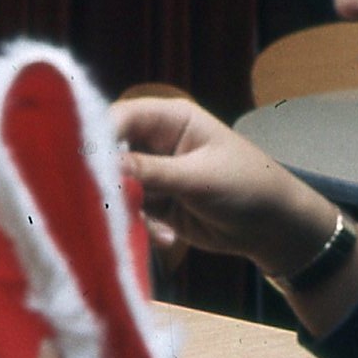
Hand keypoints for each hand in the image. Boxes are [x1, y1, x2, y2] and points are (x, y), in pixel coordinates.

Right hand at [110, 95, 331, 277]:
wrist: (273, 228)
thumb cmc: (246, 187)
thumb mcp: (199, 177)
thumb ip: (152, 171)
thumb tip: (104, 165)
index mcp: (170, 118)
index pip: (119, 118)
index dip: (97, 138)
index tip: (84, 168)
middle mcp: (155, 141)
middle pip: (110, 153)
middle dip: (110, 182)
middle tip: (113, 206)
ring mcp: (153, 173)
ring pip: (117, 187)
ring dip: (128, 211)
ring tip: (154, 230)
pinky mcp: (154, 203)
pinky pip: (131, 212)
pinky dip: (142, 227)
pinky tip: (168, 239)